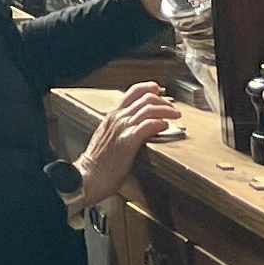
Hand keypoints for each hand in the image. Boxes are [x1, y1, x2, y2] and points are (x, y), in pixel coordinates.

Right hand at [78, 85, 184, 205]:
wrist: (88, 176)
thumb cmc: (98, 164)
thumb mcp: (108, 139)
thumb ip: (121, 131)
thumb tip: (138, 132)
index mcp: (112, 116)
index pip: (132, 93)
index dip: (147, 88)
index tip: (158, 90)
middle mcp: (118, 118)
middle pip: (145, 99)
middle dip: (163, 102)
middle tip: (173, 109)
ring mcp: (122, 128)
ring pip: (148, 109)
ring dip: (165, 110)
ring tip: (175, 116)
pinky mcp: (128, 141)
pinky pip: (147, 126)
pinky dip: (159, 123)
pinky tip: (165, 126)